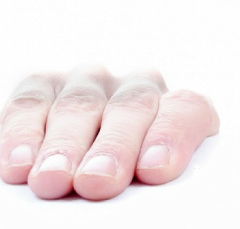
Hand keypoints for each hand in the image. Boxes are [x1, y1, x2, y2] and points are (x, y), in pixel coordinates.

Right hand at [0, 66, 218, 199]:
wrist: (89, 150)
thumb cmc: (132, 176)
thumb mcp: (153, 178)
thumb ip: (155, 180)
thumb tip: (146, 188)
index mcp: (179, 107)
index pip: (187, 110)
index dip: (172, 135)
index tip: (155, 169)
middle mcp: (137, 86)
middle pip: (132, 107)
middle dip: (114, 146)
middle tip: (99, 182)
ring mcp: (90, 83)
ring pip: (80, 105)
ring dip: (65, 145)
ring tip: (54, 179)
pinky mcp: (43, 86)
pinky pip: (30, 104)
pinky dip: (23, 134)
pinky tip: (20, 163)